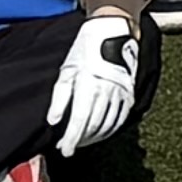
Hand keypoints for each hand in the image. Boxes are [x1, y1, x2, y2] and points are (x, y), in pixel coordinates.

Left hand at [48, 9, 142, 154]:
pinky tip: (100, 132)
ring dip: (94, 137)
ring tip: (82, 141)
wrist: (113, 31)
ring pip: (108, 124)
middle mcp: (107, 91)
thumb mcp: (67, 70)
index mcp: (89, 85)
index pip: (80, 120)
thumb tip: (52, 121)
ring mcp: (120, 92)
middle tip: (69, 146)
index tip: (64, 151)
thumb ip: (60, 98)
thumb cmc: (85, 50)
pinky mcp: (129, 92)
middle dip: (81, 140)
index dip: (72, 139)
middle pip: (94, 125)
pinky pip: (121, 118)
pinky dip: (110, 129)